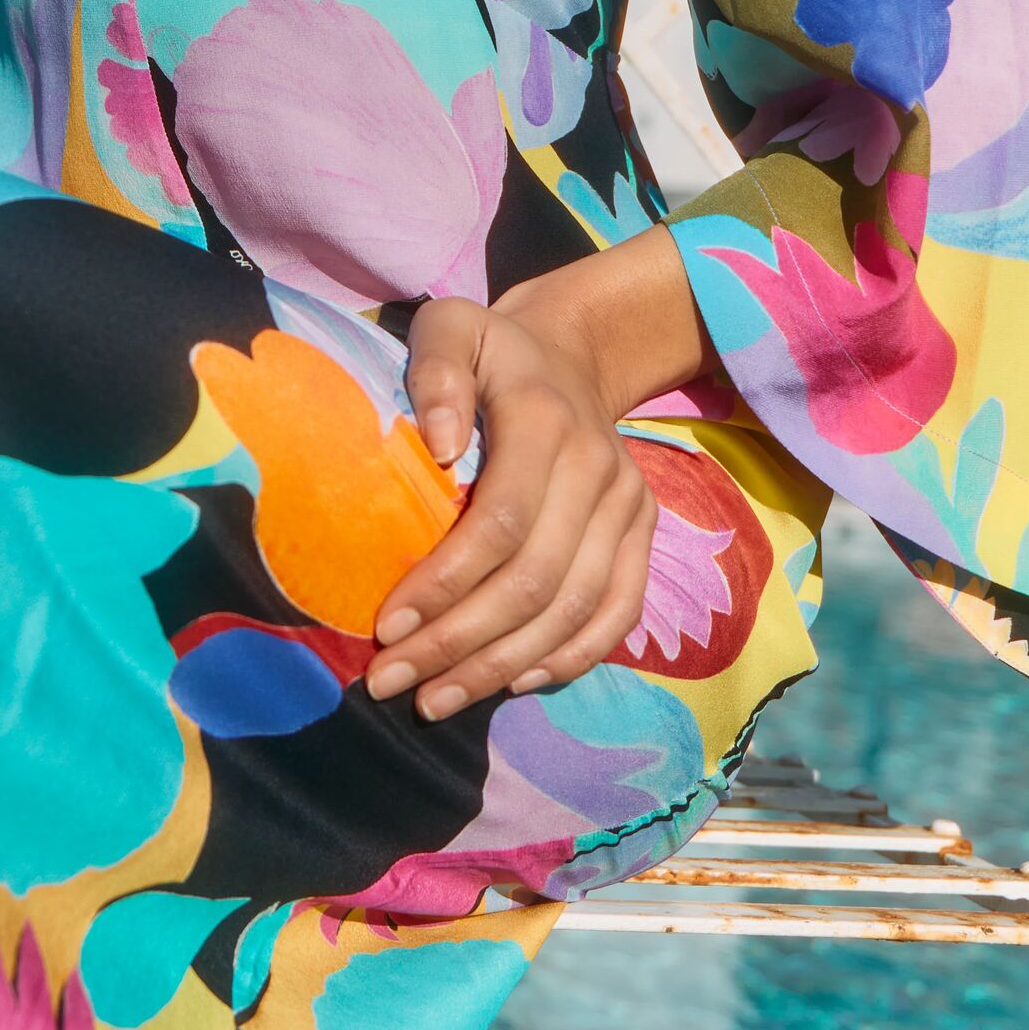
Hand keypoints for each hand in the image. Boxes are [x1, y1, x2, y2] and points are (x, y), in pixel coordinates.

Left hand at [366, 292, 657, 719]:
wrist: (571, 352)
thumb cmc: (489, 350)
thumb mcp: (450, 329)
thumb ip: (435, 374)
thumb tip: (438, 450)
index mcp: (545, 422)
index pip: (500, 524)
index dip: (444, 584)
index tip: (386, 627)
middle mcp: (599, 470)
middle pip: (534, 582)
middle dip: (458, 644)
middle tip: (392, 682)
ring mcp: (628, 507)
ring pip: (572, 610)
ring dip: (501, 667)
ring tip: (435, 700)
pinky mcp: (642, 534)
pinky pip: (617, 614)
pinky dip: (568, 658)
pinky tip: (511, 683)